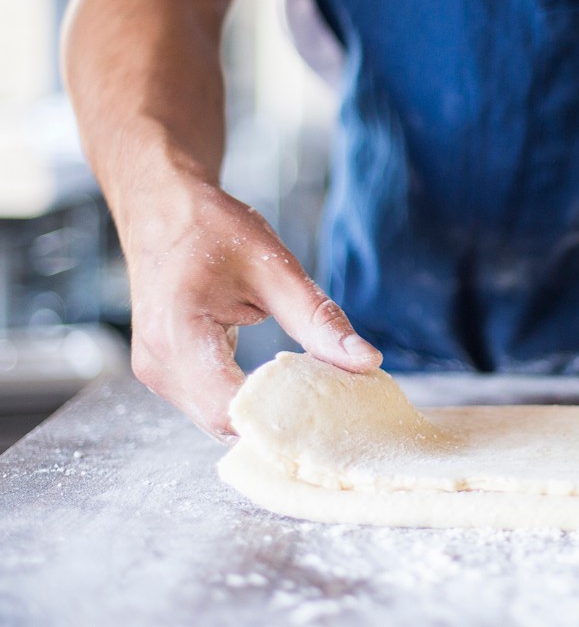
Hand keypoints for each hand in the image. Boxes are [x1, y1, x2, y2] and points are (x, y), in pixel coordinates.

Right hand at [122, 177, 381, 442]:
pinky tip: (282, 387)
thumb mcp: (275, 267)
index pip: (231, 408)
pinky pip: (210, 402)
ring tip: (313, 398)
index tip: (331, 421)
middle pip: (225, 422)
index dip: (282, 424)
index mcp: (179, 334)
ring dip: (264, 414)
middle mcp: (159, 365)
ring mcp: (156, 374)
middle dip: (281, 423)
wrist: (162, 209)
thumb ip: (319, 319)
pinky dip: (248, 400)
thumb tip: (367, 361)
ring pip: (218, 418)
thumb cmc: (213, 229)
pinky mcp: (164, 373)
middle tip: (334, 413)